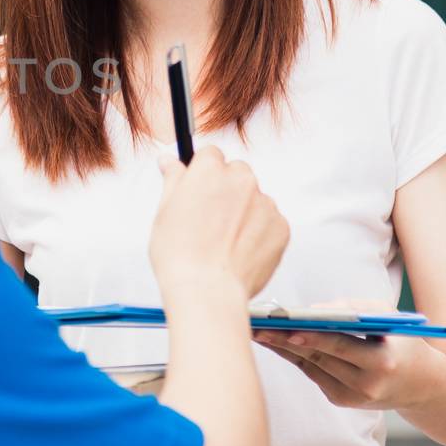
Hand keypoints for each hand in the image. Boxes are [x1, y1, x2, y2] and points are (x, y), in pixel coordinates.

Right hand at [150, 147, 287, 297]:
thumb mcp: (164, 212)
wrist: (207, 290)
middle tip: (210, 219)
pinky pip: (269, 222)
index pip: (211, 155)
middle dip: (226, 190)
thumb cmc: (180, 255)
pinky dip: (258, 233)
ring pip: (254, 199)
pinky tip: (239, 251)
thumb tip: (169, 161)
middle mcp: (242, 180)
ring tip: (224, 242)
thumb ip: (173, 180)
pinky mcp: (281, 227)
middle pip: (237, 173)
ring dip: (243, 212)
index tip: (198, 190)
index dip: (202, 174)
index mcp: (210, 170)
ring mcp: (265, 203)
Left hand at [255, 302, 445, 409]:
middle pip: (319, 358)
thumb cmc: (404, 342)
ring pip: (311, 367)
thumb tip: (312, 310)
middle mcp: (367, 384)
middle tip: (258, 326)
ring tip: (258, 330)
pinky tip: (275, 342)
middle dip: (286, 341)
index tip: (286, 327)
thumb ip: (354, 309)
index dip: (312, 338)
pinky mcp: (343, 401)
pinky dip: (296, 357)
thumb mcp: (389, 318)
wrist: (424, 386)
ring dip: (283, 348)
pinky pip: (314, 374)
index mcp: (382, 362)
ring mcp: (353, 397)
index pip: (340, 346)